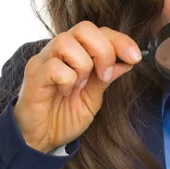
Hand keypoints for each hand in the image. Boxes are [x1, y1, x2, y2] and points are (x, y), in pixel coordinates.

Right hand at [13, 21, 142, 152]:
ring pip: (67, 42)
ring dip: (83, 66)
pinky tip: (65, 92)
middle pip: (84, 28)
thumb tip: (128, 61)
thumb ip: (106, 78)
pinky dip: (67, 81)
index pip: (99, 31)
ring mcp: (44, 61)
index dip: (120, 40)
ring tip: (80, 86)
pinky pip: (55, 66)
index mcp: (75, 53)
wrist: (41, 140)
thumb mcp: (93, 98)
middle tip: (105, 76)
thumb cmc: (64, 117)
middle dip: (103, 51)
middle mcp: (58, 51)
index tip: (135, 57)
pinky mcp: (34, 75)